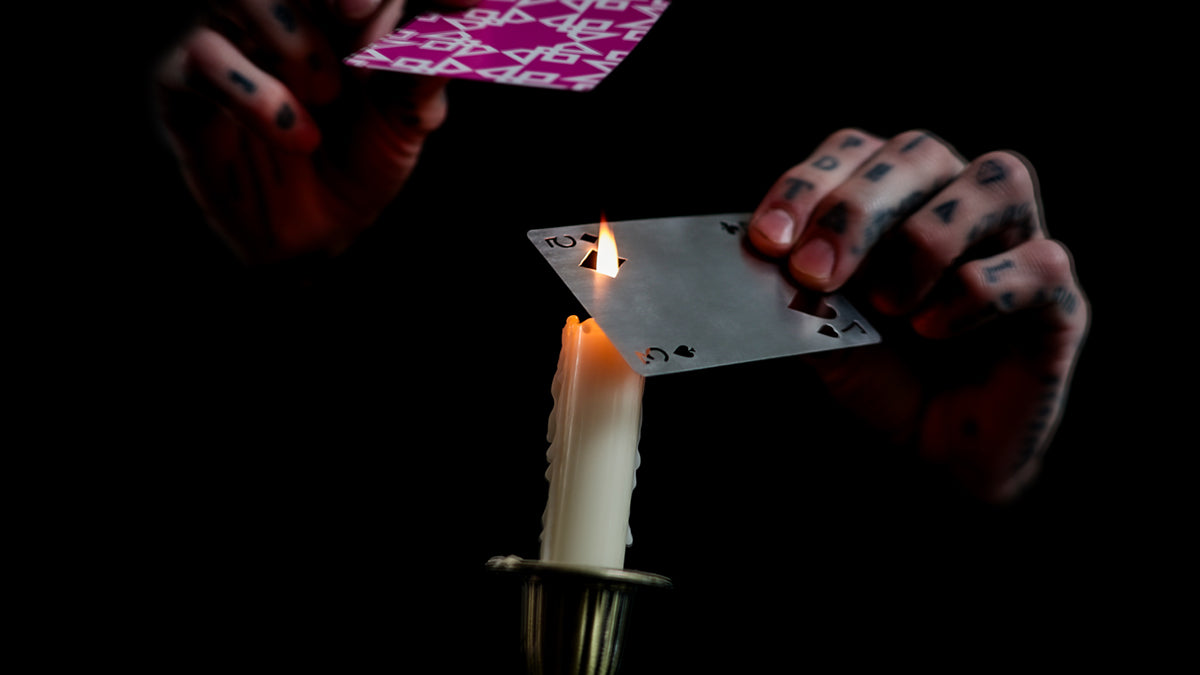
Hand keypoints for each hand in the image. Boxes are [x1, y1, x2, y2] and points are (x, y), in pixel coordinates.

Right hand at [154, 1, 478, 264]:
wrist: (317, 232)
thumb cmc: (361, 158)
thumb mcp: (409, 113)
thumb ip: (428, 57)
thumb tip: (468, 1)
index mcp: (335, 5)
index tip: (422, 3)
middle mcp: (280, 10)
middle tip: (357, 18)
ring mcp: (228, 39)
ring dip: (291, 36)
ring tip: (328, 90)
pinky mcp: (183, 82)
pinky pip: (204, 57)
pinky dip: (257, 95)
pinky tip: (298, 135)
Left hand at [748, 128, 1089, 501]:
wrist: (931, 451)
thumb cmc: (880, 374)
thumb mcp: (822, 334)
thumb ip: (797, 292)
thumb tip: (763, 259)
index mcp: (893, 197)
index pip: (855, 150)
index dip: (809, 185)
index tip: (768, 241)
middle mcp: (957, 201)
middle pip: (920, 151)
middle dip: (857, 210)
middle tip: (816, 272)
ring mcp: (1015, 242)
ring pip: (998, 179)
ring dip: (928, 240)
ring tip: (889, 304)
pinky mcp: (1058, 297)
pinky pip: (1039, 262)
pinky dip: (978, 294)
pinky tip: (935, 331)